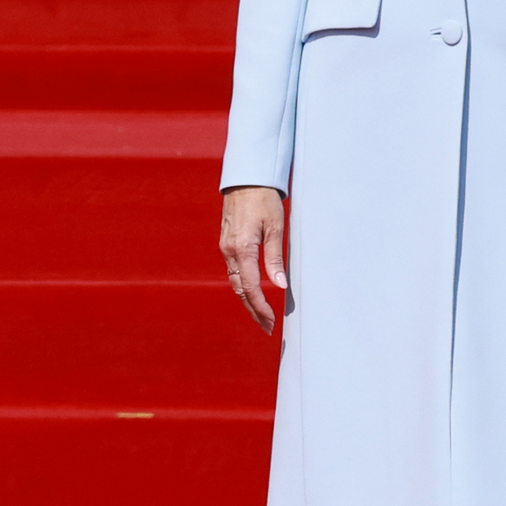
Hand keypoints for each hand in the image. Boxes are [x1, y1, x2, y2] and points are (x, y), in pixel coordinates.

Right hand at [219, 185, 288, 335]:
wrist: (246, 178)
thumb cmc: (263, 199)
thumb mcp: (276, 227)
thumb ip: (275, 258)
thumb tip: (279, 285)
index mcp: (242, 248)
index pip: (251, 287)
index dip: (261, 307)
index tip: (271, 321)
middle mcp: (229, 251)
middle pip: (240, 290)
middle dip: (253, 310)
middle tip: (267, 327)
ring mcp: (225, 247)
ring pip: (234, 282)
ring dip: (247, 300)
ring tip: (262, 315)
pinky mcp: (226, 243)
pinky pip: (233, 271)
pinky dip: (242, 286)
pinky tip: (252, 293)